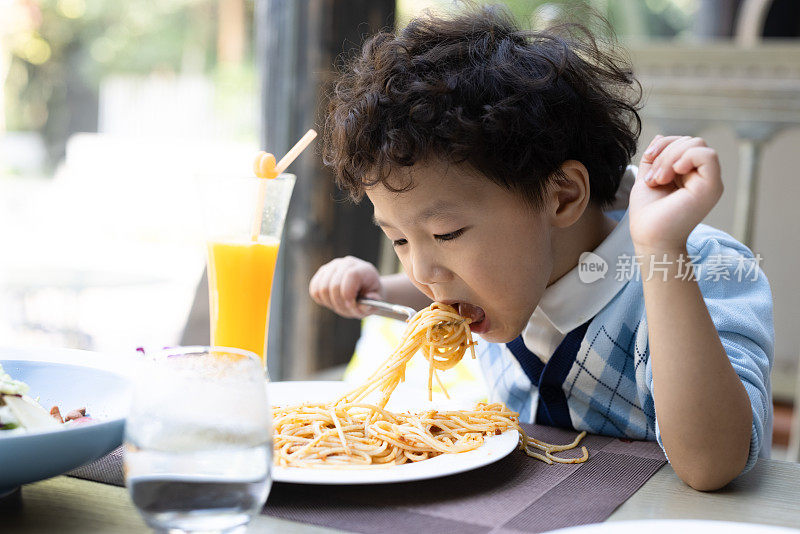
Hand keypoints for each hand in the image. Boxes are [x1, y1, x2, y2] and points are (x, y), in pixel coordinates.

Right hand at [308, 256, 382, 317]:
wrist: (364, 287)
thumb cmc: (370, 295)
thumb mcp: (376, 301)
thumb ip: (372, 303)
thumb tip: (365, 304)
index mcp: (362, 269)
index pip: (350, 276)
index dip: (348, 295)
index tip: (351, 306)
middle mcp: (345, 263)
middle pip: (334, 285)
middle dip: (340, 303)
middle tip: (348, 309)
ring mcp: (332, 266)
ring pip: (322, 289)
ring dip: (330, 303)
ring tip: (341, 305)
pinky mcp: (321, 273)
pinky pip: (314, 290)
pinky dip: (321, 299)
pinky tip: (332, 301)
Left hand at [629, 135, 722, 251]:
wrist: (649, 237)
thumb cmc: (648, 214)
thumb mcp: (648, 177)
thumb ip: (655, 158)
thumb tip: (660, 137)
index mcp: (690, 174)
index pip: (683, 142)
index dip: (663, 144)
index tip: (647, 159)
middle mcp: (703, 176)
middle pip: (691, 140)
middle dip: (665, 151)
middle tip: (653, 178)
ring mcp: (709, 182)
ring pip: (697, 144)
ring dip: (670, 156)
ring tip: (659, 180)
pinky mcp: (711, 188)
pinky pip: (707, 155)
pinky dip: (686, 157)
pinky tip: (674, 173)